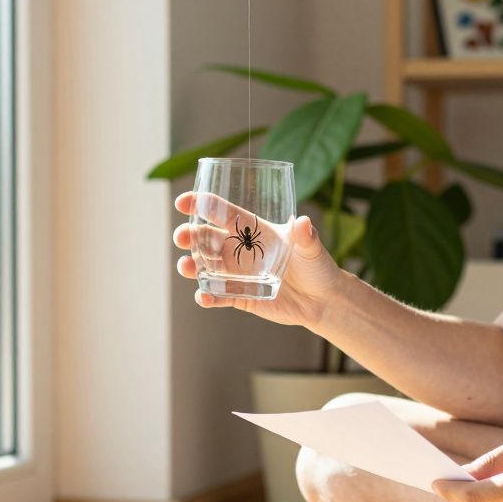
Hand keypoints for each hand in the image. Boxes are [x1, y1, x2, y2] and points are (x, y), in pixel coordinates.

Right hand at [173, 191, 346, 328]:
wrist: (322, 300)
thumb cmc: (317, 266)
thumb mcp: (312, 249)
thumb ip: (306, 237)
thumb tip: (304, 223)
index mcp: (253, 230)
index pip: (222, 213)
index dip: (202, 205)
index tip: (183, 202)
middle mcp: (240, 250)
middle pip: (207, 239)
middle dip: (190, 236)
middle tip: (180, 237)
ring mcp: (237, 274)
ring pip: (207, 267)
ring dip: (192, 266)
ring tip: (186, 267)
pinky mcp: (240, 296)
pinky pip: (219, 296)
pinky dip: (208, 297)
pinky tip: (203, 297)